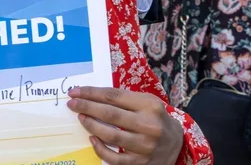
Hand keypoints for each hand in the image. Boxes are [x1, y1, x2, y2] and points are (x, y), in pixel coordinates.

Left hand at [67, 86, 182, 164]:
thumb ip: (123, 99)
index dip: (91, 93)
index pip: (114, 96)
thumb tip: (90, 95)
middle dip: (86, 107)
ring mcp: (146, 146)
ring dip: (91, 126)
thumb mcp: (146, 103)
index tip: (75, 92)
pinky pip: (114, 158)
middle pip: (110, 114)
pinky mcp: (141, 163)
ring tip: (81, 118)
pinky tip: (93, 139)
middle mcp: (149, 126)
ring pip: (110, 136)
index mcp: (150, 106)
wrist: (178, 144)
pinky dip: (99, 148)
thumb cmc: (155, 118)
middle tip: (72, 104)